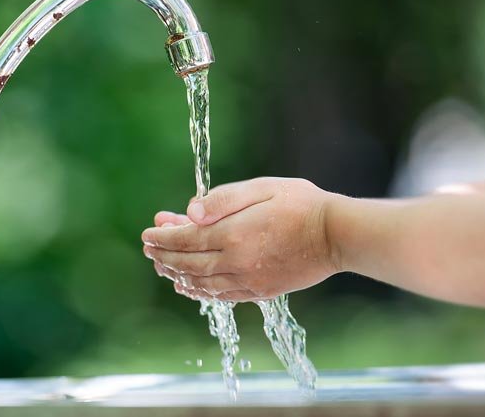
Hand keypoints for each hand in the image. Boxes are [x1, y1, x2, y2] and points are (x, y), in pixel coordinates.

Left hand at [142, 177, 340, 301]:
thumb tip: (189, 212)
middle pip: (188, 262)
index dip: (164, 236)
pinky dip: (199, 291)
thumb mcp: (262, 188)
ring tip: (161, 265)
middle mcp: (236, 262)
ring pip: (200, 283)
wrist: (336, 235)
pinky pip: (221, 296)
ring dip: (176, 274)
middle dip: (163, 255)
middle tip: (148, 247)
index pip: (186, 238)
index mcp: (233, 234)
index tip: (148, 231)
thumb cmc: (301, 204)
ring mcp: (248, 280)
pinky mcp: (260, 291)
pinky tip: (188, 286)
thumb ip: (222, 200)